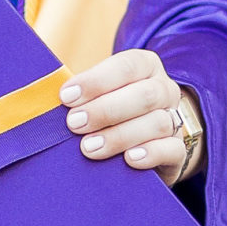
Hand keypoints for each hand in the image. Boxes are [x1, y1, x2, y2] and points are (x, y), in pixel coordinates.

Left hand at [61, 50, 197, 183]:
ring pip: (157, 123)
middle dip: (105, 110)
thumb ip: (81, 94)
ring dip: (120, 136)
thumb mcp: (99, 94)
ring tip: (89, 148)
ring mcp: (175, 119)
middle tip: (74, 124)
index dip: (96, 81)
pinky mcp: (179, 150)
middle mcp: (164, 89)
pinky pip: (172, 149)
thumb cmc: (112, 112)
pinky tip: (129, 159)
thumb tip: (47, 98)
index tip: (67, 97)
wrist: (149, 139)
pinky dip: (151, 153)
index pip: (126, 66)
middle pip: (144, 95)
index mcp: (145, 67)